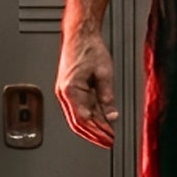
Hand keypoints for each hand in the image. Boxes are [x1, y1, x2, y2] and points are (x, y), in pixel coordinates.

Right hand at [57, 31, 117, 148]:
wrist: (80, 34)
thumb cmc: (89, 48)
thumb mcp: (104, 74)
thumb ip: (107, 97)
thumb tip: (111, 116)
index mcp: (70, 91)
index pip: (83, 120)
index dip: (97, 132)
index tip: (109, 139)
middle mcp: (64, 94)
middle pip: (78, 123)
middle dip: (94, 135)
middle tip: (108, 142)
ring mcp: (65, 92)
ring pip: (78, 117)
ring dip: (93, 128)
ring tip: (107, 135)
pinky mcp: (70, 89)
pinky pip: (79, 108)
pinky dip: (91, 117)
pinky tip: (101, 121)